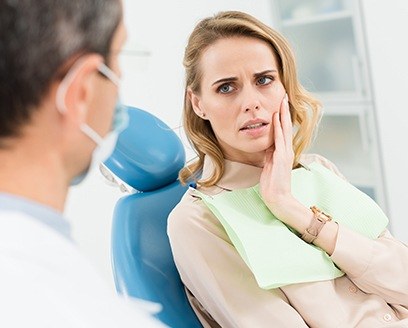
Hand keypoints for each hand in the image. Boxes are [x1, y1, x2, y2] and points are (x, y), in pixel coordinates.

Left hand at [259, 93, 294, 216]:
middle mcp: (286, 150)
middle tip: (284, 97)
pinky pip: (279, 141)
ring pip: (284, 130)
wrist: (278, 197)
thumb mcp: (269, 165)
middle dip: (284, 112)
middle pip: (286, 127)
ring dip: (283, 116)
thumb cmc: (272, 183)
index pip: (283, 131)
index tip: (279, 105)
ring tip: (282, 102)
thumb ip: (269, 154)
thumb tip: (266, 145)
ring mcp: (285, 154)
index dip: (281, 117)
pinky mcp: (281, 159)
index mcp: (283, 152)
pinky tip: (277, 120)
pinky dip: (278, 129)